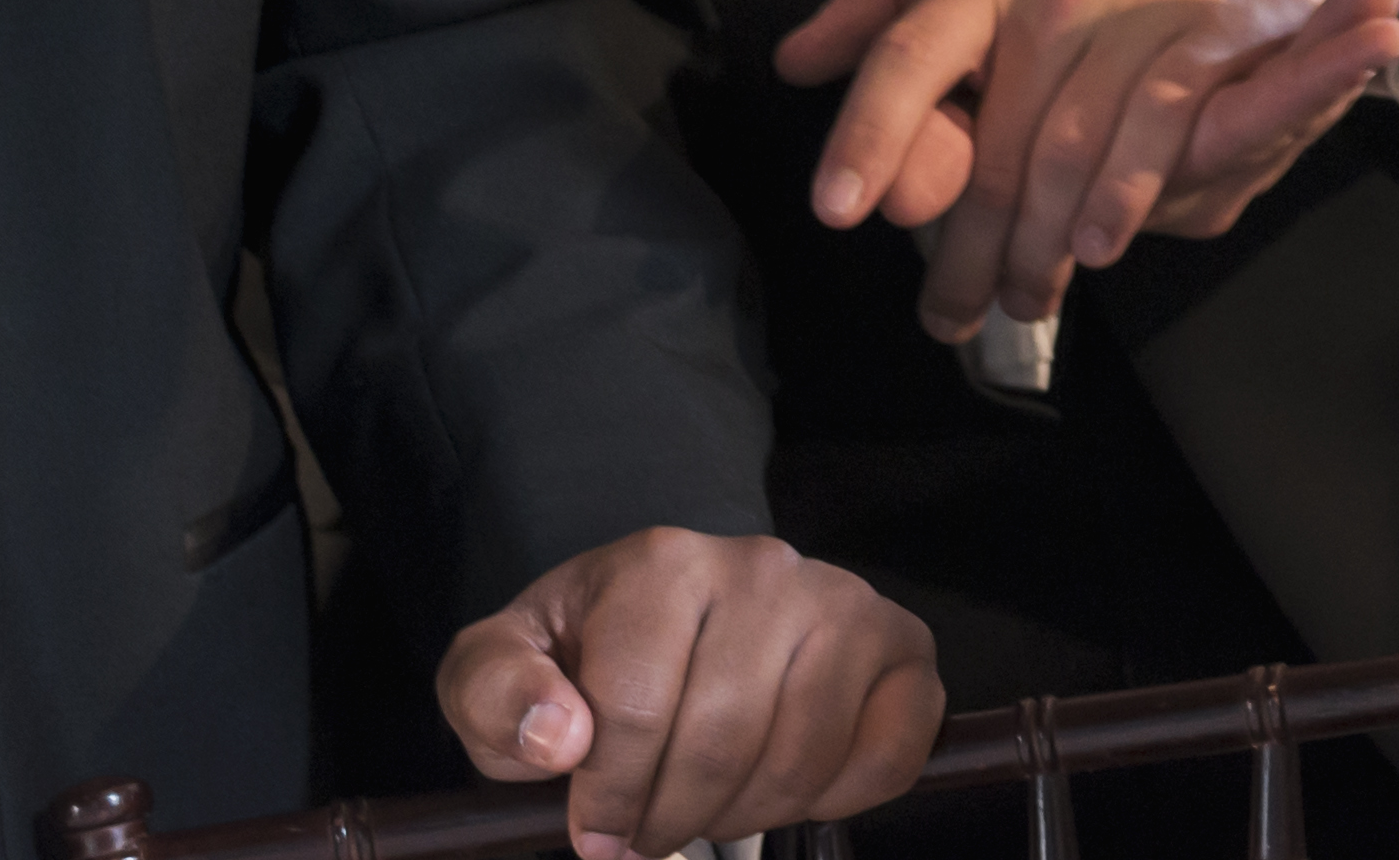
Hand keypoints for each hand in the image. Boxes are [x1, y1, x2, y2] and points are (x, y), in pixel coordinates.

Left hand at [437, 528, 939, 859]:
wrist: (666, 619)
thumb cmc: (579, 660)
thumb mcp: (498, 672)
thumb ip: (496, 695)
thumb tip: (559, 738)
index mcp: (661, 565)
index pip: (634, 711)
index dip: (606, 798)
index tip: (592, 834)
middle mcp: (763, 566)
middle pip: (722, 740)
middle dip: (672, 818)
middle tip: (648, 836)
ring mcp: (843, 602)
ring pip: (802, 755)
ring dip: (745, 816)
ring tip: (706, 810)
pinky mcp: (902, 645)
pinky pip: (890, 752)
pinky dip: (839, 799)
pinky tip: (789, 788)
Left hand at [778, 0, 1398, 340]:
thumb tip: (797, 61)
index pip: (907, 55)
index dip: (870, 134)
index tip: (840, 208)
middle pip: (991, 147)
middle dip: (966, 250)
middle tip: (948, 314)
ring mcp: (1132, 16)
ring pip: (1065, 159)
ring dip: (1039, 250)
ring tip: (1024, 300)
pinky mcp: (1204, 42)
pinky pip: (1152, 137)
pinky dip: (1121, 202)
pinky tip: (1095, 248)